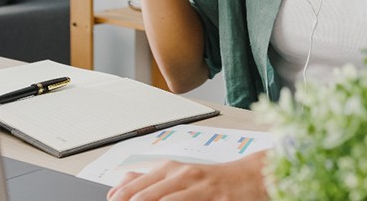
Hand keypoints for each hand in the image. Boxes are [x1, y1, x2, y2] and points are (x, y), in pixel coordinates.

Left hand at [106, 152, 268, 200]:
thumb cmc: (212, 179)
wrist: (249, 177)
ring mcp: (198, 189)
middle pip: (143, 197)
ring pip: (162, 200)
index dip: (118, 199)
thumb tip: (117, 185)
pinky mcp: (213, 200)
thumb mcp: (179, 173)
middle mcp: (182, 176)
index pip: (133, 187)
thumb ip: (148, 179)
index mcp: (171, 169)